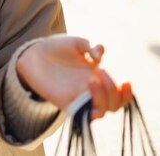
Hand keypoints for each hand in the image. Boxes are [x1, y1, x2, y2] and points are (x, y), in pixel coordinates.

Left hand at [16, 35, 131, 120]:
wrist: (33, 53)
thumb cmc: (56, 48)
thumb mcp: (76, 42)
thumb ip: (91, 46)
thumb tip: (100, 56)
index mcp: (97, 77)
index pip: (119, 94)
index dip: (127, 93)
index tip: (126, 80)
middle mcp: (90, 90)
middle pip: (114, 105)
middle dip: (113, 89)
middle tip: (99, 71)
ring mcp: (79, 97)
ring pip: (101, 112)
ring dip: (102, 98)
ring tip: (90, 79)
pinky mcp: (65, 103)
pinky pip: (82, 116)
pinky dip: (89, 111)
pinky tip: (86, 93)